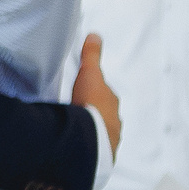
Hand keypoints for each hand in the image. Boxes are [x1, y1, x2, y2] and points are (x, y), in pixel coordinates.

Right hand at [72, 33, 121, 153]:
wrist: (92, 136)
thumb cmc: (92, 103)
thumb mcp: (89, 74)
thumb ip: (91, 55)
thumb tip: (95, 35)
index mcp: (111, 102)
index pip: (104, 95)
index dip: (94, 92)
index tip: (84, 92)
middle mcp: (114, 121)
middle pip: (103, 114)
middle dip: (93, 113)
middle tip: (77, 111)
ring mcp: (108, 139)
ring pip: (99, 132)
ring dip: (90, 130)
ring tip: (74, 129)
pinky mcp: (100, 154)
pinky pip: (93, 147)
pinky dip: (85, 144)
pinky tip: (75, 144)